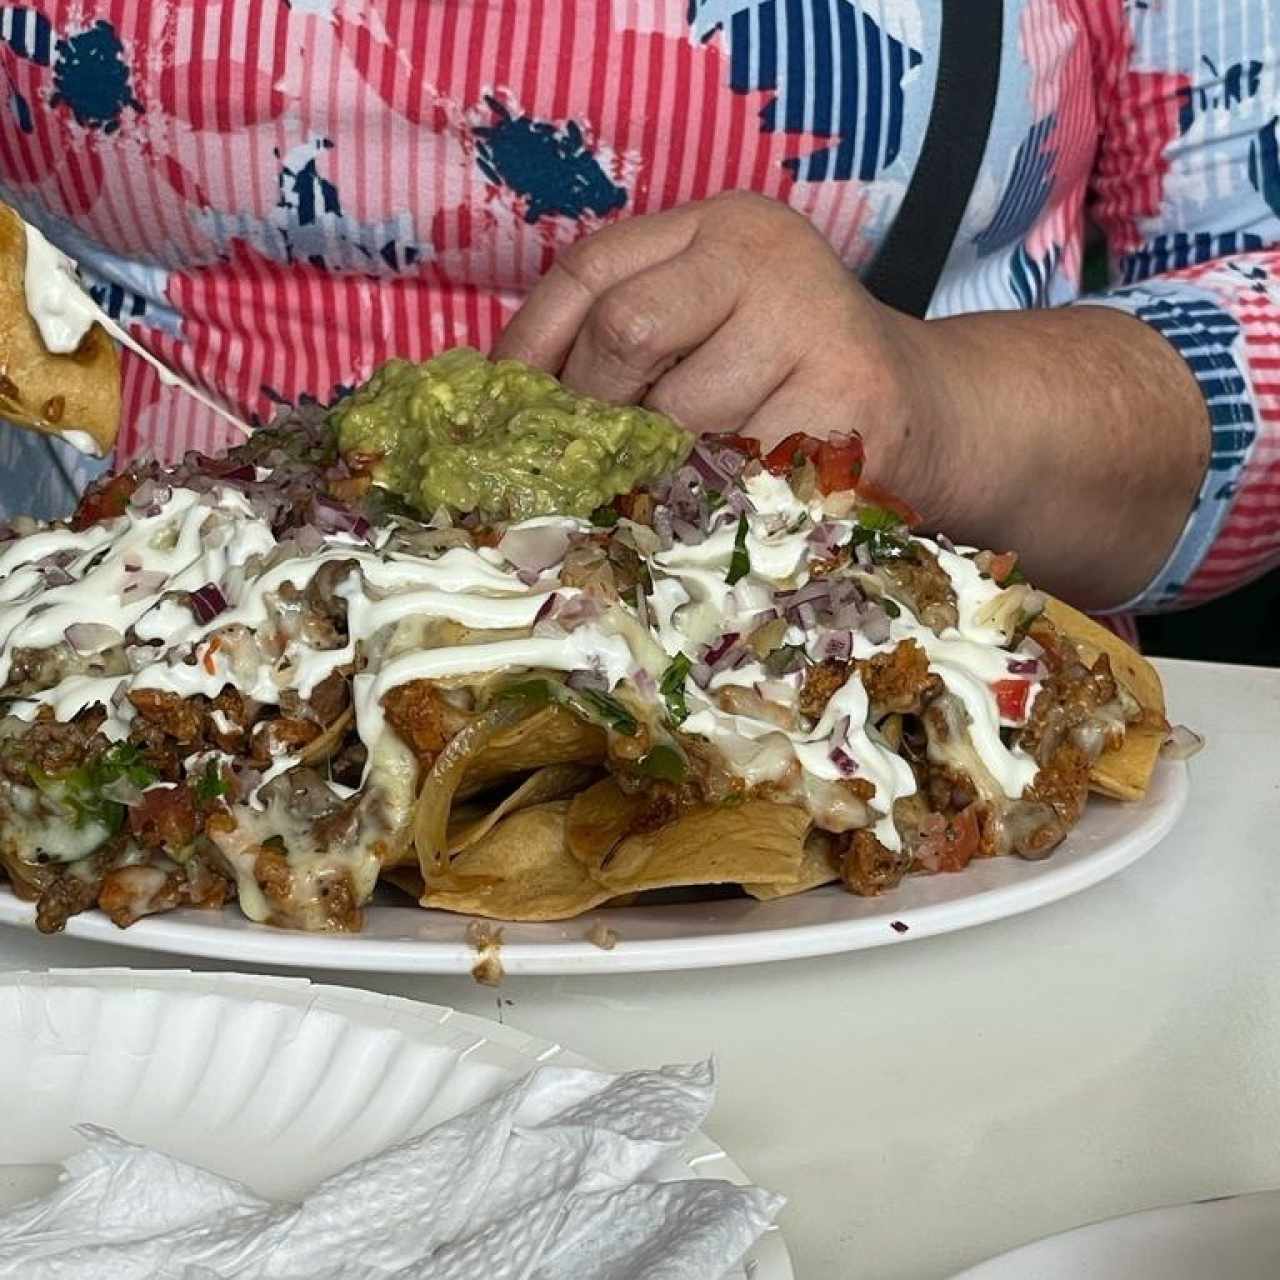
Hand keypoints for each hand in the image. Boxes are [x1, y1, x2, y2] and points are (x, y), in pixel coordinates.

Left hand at [494, 192, 944, 515]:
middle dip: (596, 409)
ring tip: (670, 483)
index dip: (534, 343)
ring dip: (657, 467)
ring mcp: (815, 325)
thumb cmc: (783, 377)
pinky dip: (710, 502)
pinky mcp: (848, 405)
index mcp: (721, 226)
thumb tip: (512, 399)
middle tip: (596, 459)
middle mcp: (767, 256)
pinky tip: (718, 506)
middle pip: (626, 330)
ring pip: (677, 417)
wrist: (922, 410)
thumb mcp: (707, 326)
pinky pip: (735, 472)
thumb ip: (627, 337)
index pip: (593, 270)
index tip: (506, 405)